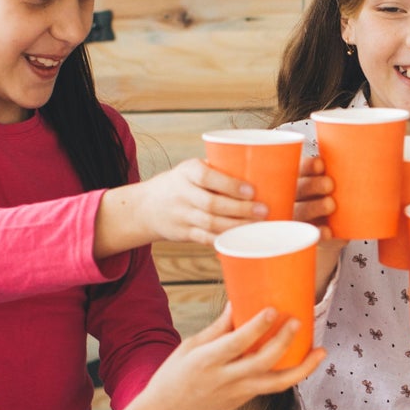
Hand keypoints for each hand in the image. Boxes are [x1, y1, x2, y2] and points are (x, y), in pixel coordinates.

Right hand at [135, 303, 325, 409]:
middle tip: (298, 321)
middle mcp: (225, 379)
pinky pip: (271, 387)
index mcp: (207, 361)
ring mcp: (237, 393)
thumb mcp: (189, 348)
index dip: (257, 327)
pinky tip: (301, 361)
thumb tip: (237, 304)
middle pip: (263, 362)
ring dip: (302, 368)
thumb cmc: (172, 377)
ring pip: (277, 383)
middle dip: (284, 341)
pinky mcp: (243, 401)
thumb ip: (217, 329)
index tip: (272, 310)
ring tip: (320, 352)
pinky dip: (289, 374)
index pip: (237, 343)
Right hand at [136, 159, 267, 245]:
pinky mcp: (184, 233)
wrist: (146, 207)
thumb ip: (217, 169)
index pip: (206, 177)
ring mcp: (182, 216)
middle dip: (240, 209)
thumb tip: (257, 169)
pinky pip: (205, 239)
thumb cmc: (180, 184)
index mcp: (186, 172)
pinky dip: (224, 240)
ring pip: (211, 224)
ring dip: (237, 226)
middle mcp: (182, 194)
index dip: (229, 185)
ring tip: (258, 225)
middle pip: (212, 204)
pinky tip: (241, 239)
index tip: (251, 190)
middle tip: (263, 210)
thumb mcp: (190, 169)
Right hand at [294, 154, 344, 292]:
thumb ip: (355, 175)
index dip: (307, 165)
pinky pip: (311, 235)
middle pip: (299, 189)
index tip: (322, 164)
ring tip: (331, 205)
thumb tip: (392, 158)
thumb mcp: (344, 187)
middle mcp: (297, 199)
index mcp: (304, 180)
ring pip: (301, 212)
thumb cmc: (340, 200)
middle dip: (313, 185)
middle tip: (330, 184)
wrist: (329, 233)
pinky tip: (328, 232)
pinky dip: (319, 234)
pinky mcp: (309, 236)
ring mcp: (300, 219)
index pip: (299, 169)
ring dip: (315, 206)